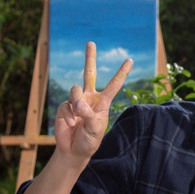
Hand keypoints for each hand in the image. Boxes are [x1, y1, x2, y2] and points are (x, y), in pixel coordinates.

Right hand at [53, 41, 132, 159]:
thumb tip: (78, 103)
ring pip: (75, 90)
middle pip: (89, 73)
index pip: (114, 84)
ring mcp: (76, 101)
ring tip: (78, 118)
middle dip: (89, 58)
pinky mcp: (64, 107)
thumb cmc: (89, 141)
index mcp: (103, 102)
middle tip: (91, 42)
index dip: (121, 72)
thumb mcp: (95, 129)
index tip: (129, 59)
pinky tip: (70, 124)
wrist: (73, 151)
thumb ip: (88, 115)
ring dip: (76, 103)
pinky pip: (65, 105)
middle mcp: (90, 98)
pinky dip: (68, 115)